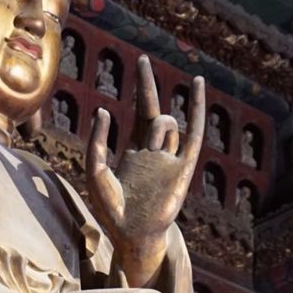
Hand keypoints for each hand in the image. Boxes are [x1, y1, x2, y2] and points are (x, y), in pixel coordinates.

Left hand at [86, 56, 204, 286]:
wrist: (133, 235)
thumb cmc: (111, 209)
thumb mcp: (95, 172)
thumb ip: (97, 142)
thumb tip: (105, 109)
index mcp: (134, 151)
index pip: (139, 112)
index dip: (140, 88)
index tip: (140, 62)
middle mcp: (154, 151)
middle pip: (153, 108)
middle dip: (146, 84)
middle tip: (142, 57)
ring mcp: (171, 158)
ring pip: (167, 123)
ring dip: (157, 125)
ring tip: (151, 144)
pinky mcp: (184, 167)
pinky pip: (193, 133)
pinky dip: (196, 109)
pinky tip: (198, 86)